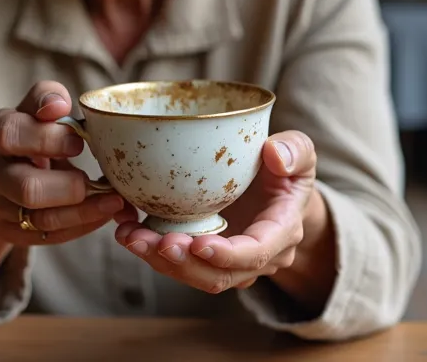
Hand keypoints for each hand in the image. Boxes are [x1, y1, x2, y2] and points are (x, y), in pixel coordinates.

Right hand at [0, 81, 135, 248]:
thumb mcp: (32, 109)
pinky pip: (47, 237)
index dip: (47, 138)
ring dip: (84, 212)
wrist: (3, 171)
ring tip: (114, 201)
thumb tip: (59, 104)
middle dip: (69, 186)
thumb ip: (46, 97)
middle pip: (26, 187)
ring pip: (40, 219)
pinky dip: (80, 227)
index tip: (79, 141)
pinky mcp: (8, 230)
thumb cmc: (28, 132)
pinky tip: (101, 214)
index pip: (10, 134)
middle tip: (98, 180)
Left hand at [114, 130, 320, 294]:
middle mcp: (256, 257)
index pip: (256, 253)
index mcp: (281, 232)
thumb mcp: (299, 153)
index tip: (198, 244)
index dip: (226, 254)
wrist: (277, 190)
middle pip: (218, 275)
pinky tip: (127, 229)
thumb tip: (274, 155)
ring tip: (130, 236)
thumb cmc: (286, 170)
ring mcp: (228, 262)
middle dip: (184, 263)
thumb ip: (294, 150)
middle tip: (154, 242)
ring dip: (159, 260)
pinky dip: (151, 250)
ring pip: (194, 274)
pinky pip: (178, 263)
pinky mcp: (204, 257)